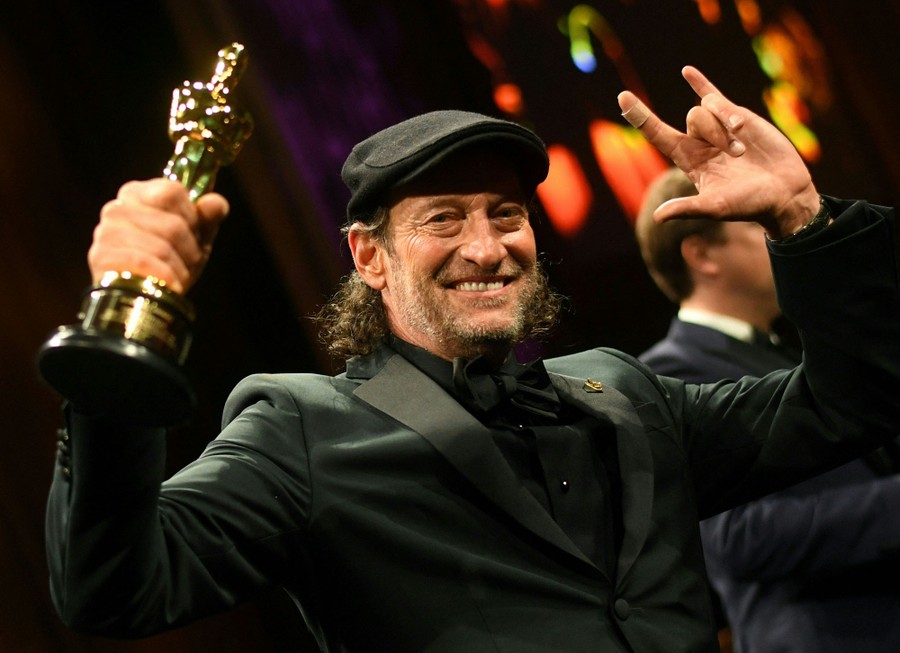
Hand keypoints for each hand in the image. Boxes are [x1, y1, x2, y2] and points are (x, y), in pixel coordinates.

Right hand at [87, 178, 228, 293]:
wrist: (144, 300)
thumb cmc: (171, 262)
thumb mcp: (196, 237)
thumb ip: (208, 217)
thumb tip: (215, 203)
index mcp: (138, 194)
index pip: (172, 192)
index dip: (192, 217)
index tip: (194, 233)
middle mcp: (117, 208)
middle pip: (172, 225)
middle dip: (190, 250)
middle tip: (188, 263)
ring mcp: (106, 233)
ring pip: (162, 248)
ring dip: (179, 268)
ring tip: (177, 276)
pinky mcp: (101, 258)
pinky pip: (145, 265)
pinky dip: (164, 278)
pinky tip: (168, 285)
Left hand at [619, 66, 819, 237]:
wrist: (783, 192)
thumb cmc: (748, 204)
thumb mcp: (715, 207)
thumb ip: (688, 208)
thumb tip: (657, 218)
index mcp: (689, 160)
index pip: (658, 134)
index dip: (640, 117)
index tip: (622, 97)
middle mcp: (699, 142)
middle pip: (692, 118)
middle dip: (714, 131)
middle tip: (736, 154)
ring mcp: (718, 127)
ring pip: (709, 107)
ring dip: (727, 123)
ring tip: (744, 147)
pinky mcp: (738, 117)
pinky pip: (714, 96)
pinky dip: (700, 83)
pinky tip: (685, 72)